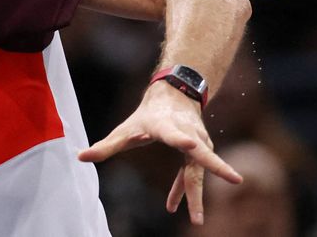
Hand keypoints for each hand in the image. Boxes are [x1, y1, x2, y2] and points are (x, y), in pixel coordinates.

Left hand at [77, 81, 242, 224]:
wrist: (175, 95)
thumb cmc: (148, 114)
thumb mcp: (126, 130)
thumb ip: (106, 146)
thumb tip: (80, 157)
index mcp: (167, 126)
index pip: (175, 133)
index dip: (181, 139)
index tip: (190, 143)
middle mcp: (188, 134)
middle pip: (201, 155)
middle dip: (216, 168)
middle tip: (236, 180)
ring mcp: (199, 142)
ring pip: (199, 170)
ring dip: (195, 193)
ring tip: (195, 220)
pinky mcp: (201, 150)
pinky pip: (193, 173)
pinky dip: (185, 189)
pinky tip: (174, 205)